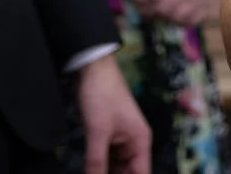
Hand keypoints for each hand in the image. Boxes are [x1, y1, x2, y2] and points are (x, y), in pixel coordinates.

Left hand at [76, 54, 150, 173]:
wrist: (92, 68)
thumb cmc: (102, 95)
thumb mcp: (98, 132)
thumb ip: (96, 163)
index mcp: (140, 142)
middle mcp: (133, 144)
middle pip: (128, 173)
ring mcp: (119, 141)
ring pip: (114, 168)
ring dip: (104, 173)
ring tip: (92, 173)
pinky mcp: (106, 137)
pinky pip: (105, 160)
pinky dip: (98, 168)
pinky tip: (89, 171)